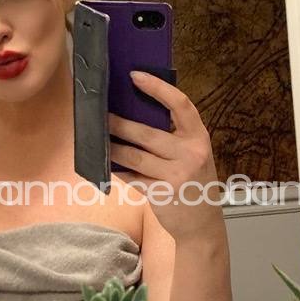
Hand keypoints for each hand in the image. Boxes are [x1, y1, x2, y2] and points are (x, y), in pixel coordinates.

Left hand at [108, 71, 224, 241]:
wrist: (203, 224)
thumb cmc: (194, 183)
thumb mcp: (194, 155)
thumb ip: (174, 136)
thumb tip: (135, 112)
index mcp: (199, 138)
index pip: (181, 105)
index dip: (157, 88)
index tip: (135, 76)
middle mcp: (190, 154)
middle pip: (147, 133)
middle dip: (119, 124)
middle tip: (100, 114)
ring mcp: (175, 175)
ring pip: (134, 156)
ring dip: (112, 148)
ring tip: (97, 138)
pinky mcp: (160, 194)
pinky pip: (131, 178)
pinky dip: (117, 171)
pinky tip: (106, 165)